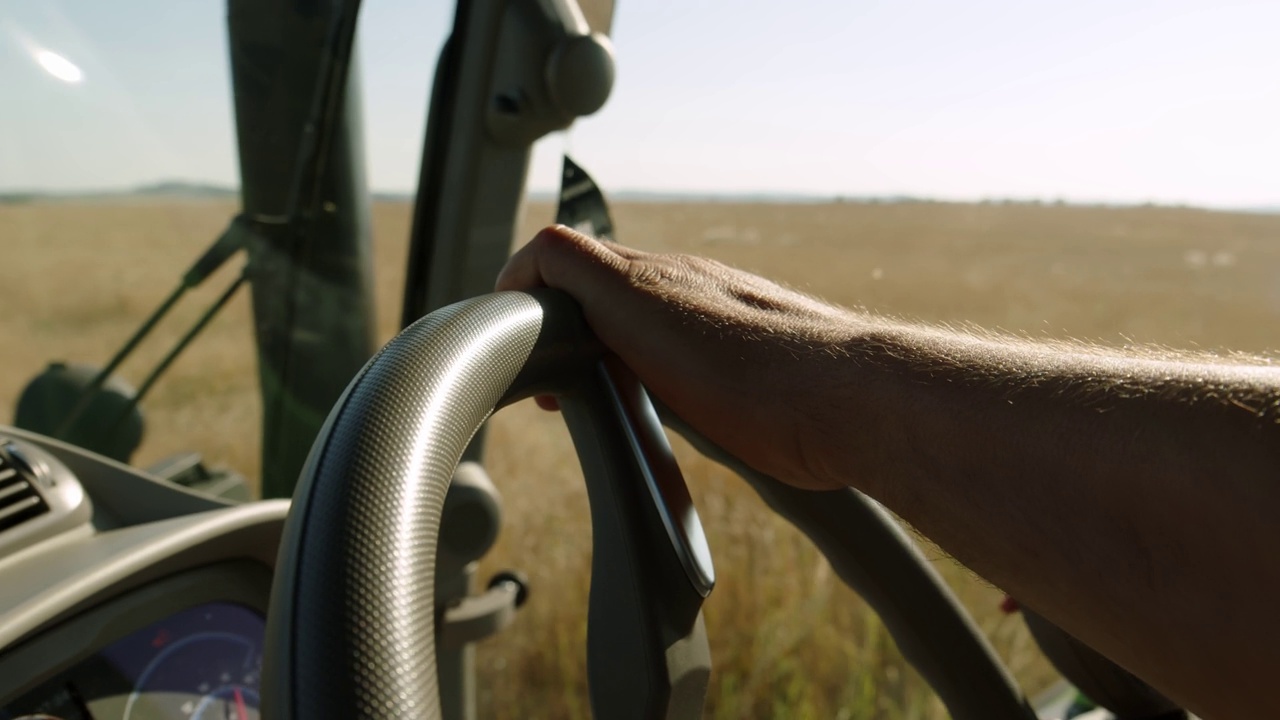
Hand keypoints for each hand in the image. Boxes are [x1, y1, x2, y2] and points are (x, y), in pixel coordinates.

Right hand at [496, 225, 859, 489]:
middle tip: (550, 392)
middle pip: (604, 299)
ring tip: (595, 404)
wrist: (841, 404)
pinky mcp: (747, 377)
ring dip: (609, 364)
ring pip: (644, 336)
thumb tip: (530, 260)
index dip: (529, 294)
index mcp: (652, 274)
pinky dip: (654, 390)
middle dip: (566, 336)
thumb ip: (577, 267)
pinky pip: (683, 374)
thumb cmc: (743, 364)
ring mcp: (718, 333)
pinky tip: (660, 417)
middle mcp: (685, 294)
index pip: (567, 259)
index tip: (514, 341)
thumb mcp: (635, 301)